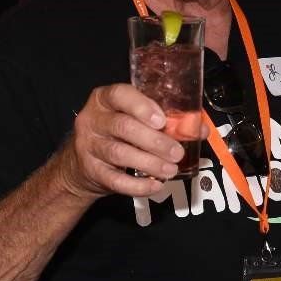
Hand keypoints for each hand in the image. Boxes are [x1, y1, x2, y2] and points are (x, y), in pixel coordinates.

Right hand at [55, 83, 185, 198]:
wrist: (80, 164)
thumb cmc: (117, 134)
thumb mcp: (134, 119)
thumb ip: (165, 120)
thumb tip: (200, 129)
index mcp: (105, 99)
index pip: (119, 94)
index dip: (141, 106)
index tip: (162, 120)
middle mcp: (93, 120)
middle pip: (123, 127)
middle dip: (154, 141)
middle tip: (177, 152)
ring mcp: (88, 146)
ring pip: (120, 153)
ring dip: (150, 163)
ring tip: (171, 169)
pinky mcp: (91, 171)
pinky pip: (115, 180)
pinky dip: (138, 186)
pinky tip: (155, 185)